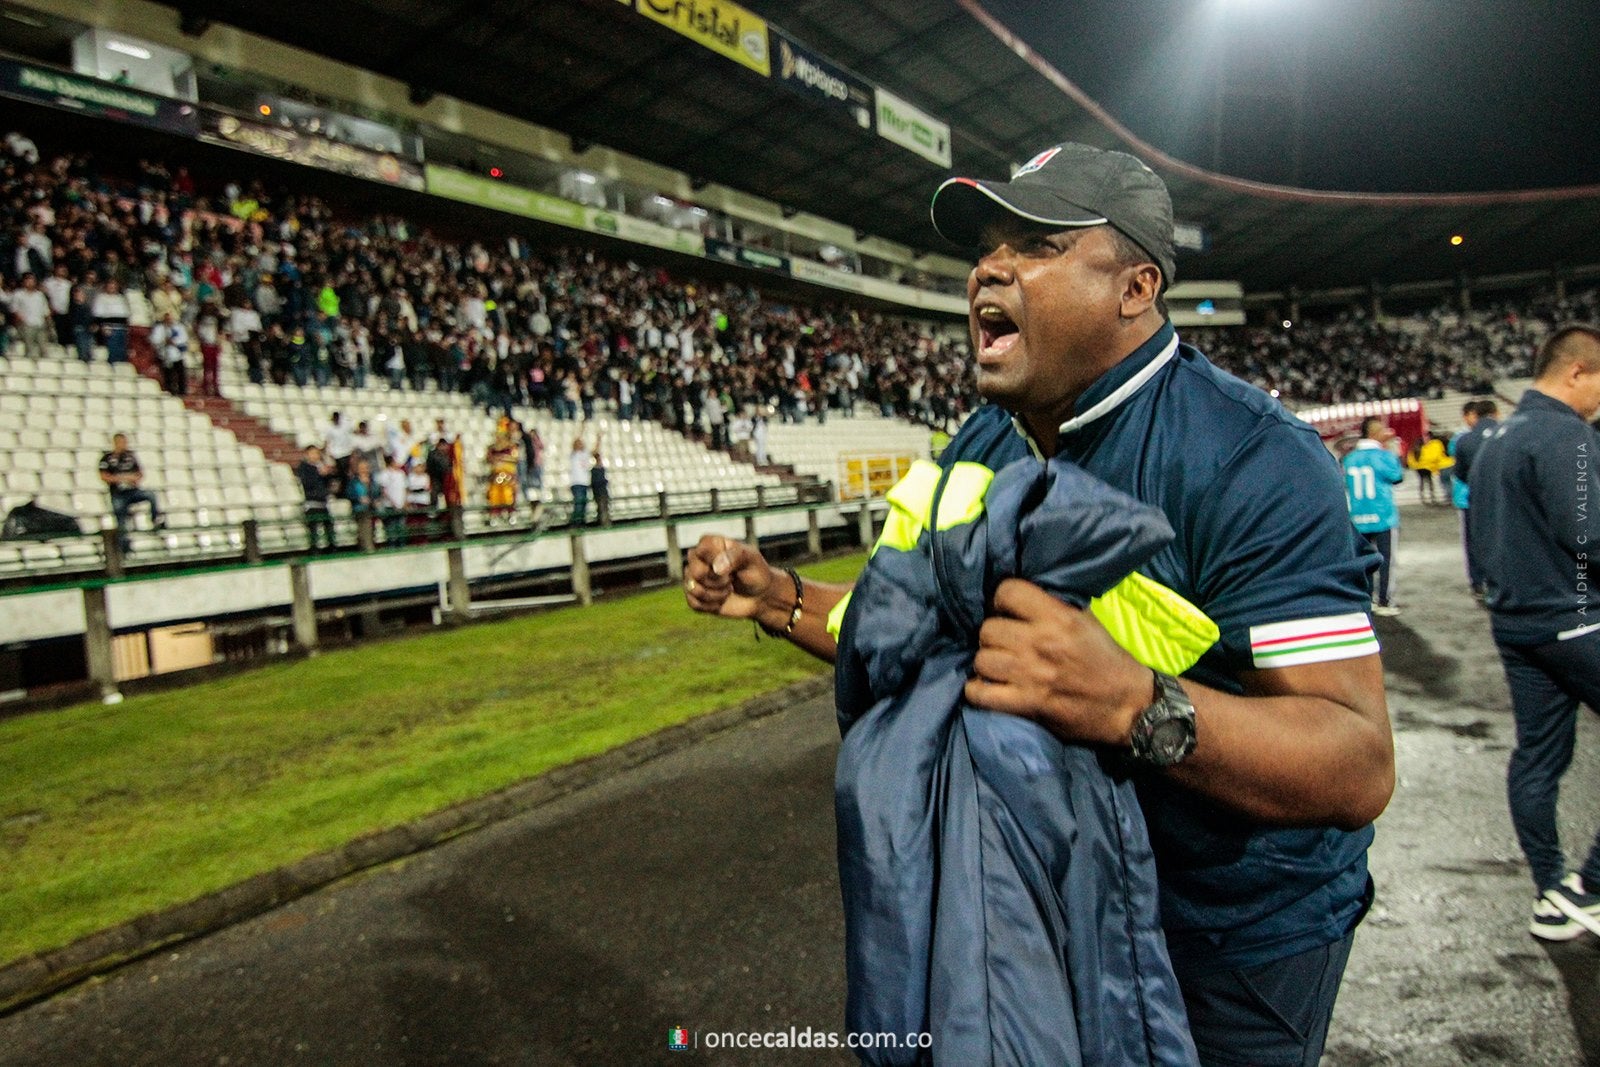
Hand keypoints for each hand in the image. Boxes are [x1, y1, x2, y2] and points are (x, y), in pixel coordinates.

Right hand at [683, 534, 781, 623]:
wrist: (759, 596)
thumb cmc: (755, 572)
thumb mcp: (751, 559)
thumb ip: (735, 557)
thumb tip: (716, 568)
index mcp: (710, 543)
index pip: (702, 549)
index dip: (716, 561)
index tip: (732, 565)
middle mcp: (698, 558)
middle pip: (695, 571)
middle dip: (717, 581)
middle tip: (731, 579)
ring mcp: (694, 577)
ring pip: (693, 589)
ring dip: (716, 594)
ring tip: (728, 589)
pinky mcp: (694, 596)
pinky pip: (694, 603)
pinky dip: (711, 605)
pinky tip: (721, 600)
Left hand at [964, 578, 1153, 746]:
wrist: (1128, 705)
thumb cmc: (1107, 660)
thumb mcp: (1085, 620)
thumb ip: (1052, 607)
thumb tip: (1019, 598)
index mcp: (1058, 617)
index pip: (1008, 591)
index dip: (1002, 601)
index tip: (1008, 612)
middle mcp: (1040, 642)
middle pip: (988, 629)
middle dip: (993, 636)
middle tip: (1005, 644)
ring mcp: (1031, 674)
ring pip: (981, 660)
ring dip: (987, 664)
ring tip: (999, 667)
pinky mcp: (1026, 704)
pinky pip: (979, 694)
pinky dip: (978, 692)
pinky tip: (988, 689)